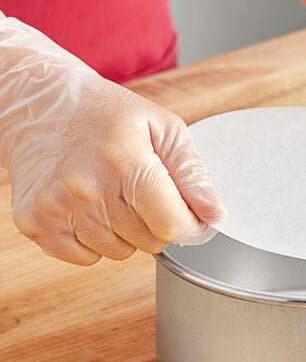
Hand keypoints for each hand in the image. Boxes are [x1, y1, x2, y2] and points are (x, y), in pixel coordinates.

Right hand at [0, 15, 224, 264]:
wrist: (41, 104)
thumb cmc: (107, 114)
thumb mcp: (163, 127)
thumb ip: (192, 173)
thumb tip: (215, 214)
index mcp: (124, 159)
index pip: (170, 224)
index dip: (192, 227)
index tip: (194, 218)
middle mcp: (86, 187)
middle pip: (149, 242)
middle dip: (158, 223)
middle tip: (145, 191)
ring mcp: (55, 207)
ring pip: (118, 253)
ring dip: (126, 232)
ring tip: (114, 194)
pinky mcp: (34, 223)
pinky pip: (86, 257)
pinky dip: (95, 240)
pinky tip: (91, 207)